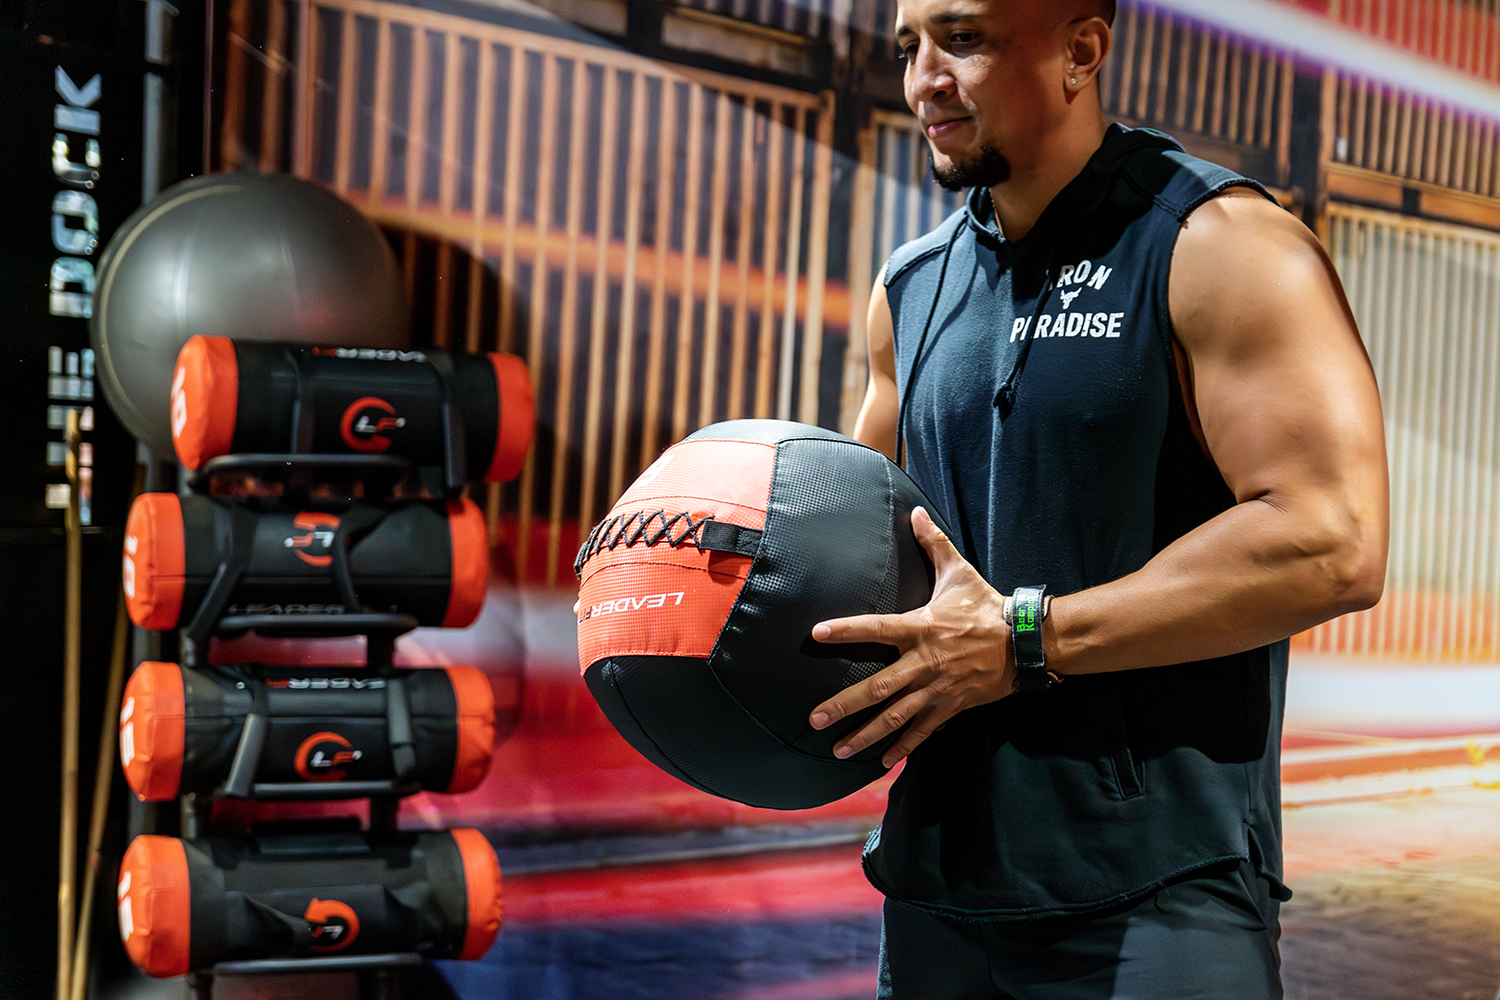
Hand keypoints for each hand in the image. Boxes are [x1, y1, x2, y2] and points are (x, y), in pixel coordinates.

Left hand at [808, 506, 1014, 766]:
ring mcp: (937, 688)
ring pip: (896, 716)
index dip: (846, 630)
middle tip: (814, 719)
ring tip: (836, 750)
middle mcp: (925, 662)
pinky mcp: (951, 705)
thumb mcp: (959, 572)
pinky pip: (923, 730)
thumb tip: (915, 512)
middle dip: (845, 705)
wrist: (1025, 641)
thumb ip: (933, 544)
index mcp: (921, 628)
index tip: (816, 635)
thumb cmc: (986, 606)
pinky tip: (881, 761)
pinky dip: (902, 746)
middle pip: (878, 688)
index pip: (875, 628)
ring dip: (866, 734)